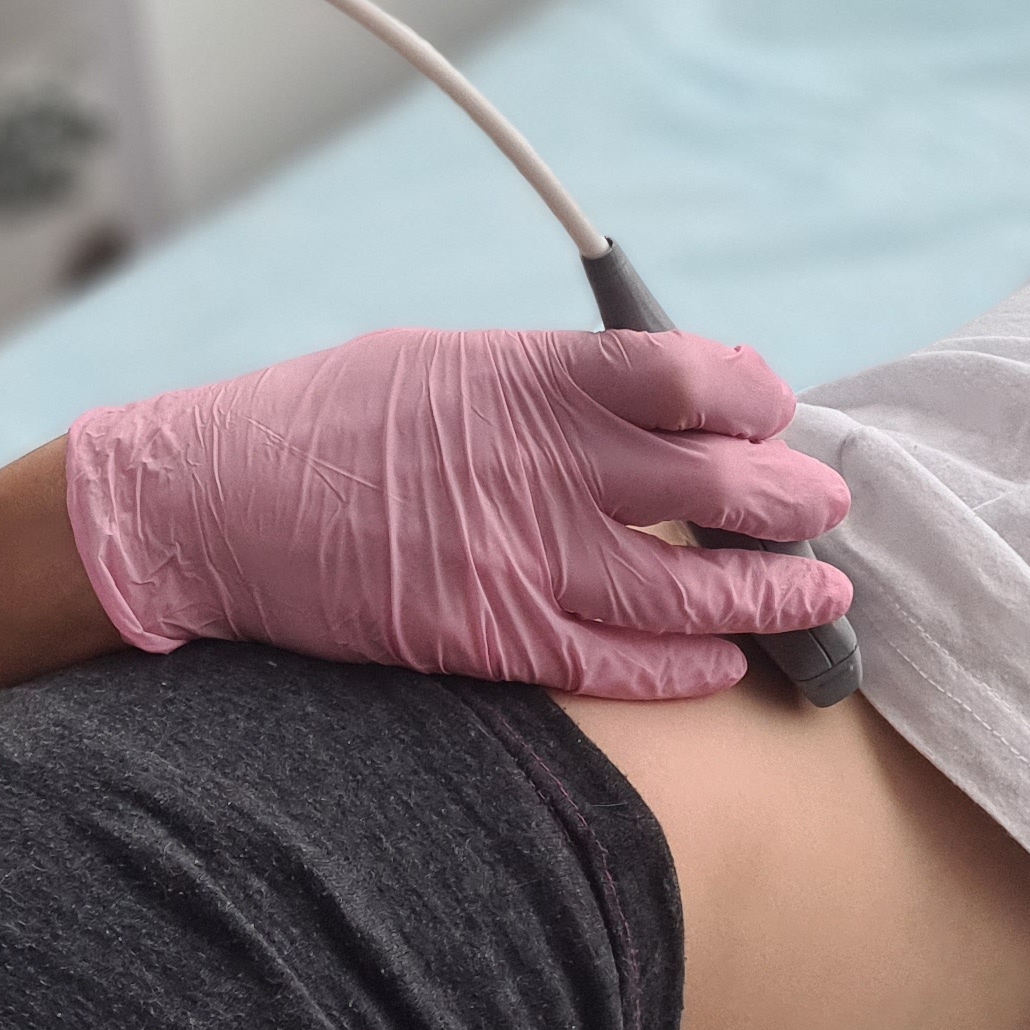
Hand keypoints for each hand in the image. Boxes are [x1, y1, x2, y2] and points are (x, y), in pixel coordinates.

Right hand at [62, 328, 854, 702]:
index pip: (696, 379)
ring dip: (770, 599)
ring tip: (814, 599)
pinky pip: (625, 666)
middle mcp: (547, 466)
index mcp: (535, 377)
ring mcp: (524, 560)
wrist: (208, 506)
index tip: (773, 415)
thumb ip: (552, 384)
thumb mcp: (444, 363)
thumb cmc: (321, 425)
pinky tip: (724, 659)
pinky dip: (691, 666)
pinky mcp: (493, 639)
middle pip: (722, 490)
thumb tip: (656, 400)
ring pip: (693, 595)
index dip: (757, 400)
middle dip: (791, 505)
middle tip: (820, 514)